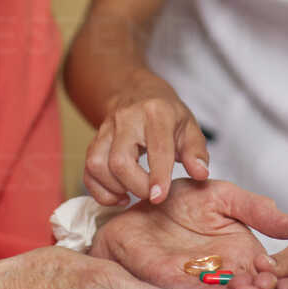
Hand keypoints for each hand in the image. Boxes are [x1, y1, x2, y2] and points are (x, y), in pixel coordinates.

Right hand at [84, 71, 209, 205]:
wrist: (136, 91)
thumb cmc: (166, 113)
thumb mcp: (189, 125)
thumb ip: (196, 151)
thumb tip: (200, 174)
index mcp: (156, 113)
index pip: (156, 148)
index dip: (158, 176)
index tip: (160, 197)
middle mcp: (127, 119)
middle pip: (119, 160)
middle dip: (135, 186)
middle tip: (151, 195)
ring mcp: (106, 129)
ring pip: (97, 164)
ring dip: (113, 188)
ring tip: (131, 195)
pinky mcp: (94, 140)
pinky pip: (87, 169)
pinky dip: (99, 189)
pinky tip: (118, 195)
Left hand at [90, 179, 287, 288]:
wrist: (141, 198)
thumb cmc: (183, 198)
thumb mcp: (224, 195)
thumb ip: (255, 209)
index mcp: (242, 252)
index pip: (266, 273)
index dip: (276, 278)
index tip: (284, 278)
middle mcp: (223, 271)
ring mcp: (198, 279)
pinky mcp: (171, 281)